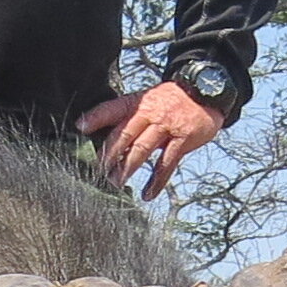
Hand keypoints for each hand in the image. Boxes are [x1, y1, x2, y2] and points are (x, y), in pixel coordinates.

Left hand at [79, 80, 225, 199]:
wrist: (206, 92)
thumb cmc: (171, 101)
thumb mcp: (148, 100)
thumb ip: (130, 117)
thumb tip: (106, 137)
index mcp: (138, 103)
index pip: (113, 108)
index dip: (96, 117)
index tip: (80, 127)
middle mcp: (150, 113)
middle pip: (124, 134)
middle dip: (109, 153)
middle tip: (97, 170)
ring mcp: (166, 126)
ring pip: (142, 149)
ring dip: (127, 168)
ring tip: (116, 182)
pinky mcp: (183, 140)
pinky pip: (166, 164)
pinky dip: (156, 181)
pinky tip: (148, 194)